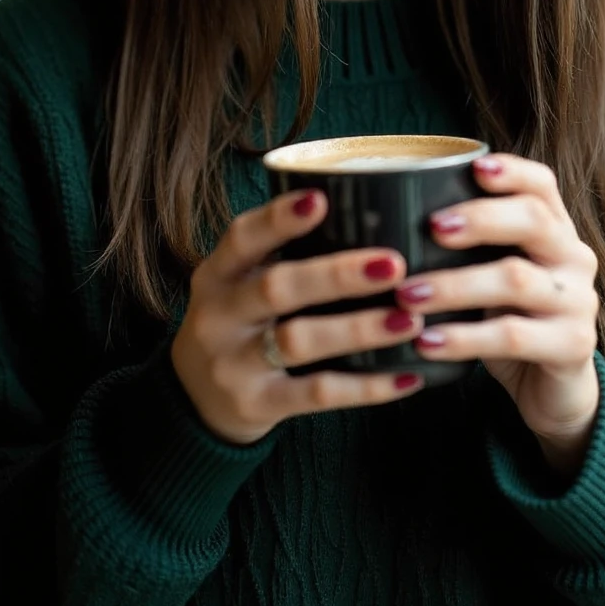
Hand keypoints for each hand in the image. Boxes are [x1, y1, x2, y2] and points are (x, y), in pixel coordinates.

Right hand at [170, 189, 425, 445]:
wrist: (196, 399)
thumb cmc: (239, 321)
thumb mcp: (239, 282)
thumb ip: (281, 253)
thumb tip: (371, 214)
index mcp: (218, 273)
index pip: (243, 238)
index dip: (279, 219)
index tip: (321, 200)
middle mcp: (219, 316)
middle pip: (276, 288)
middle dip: (337, 275)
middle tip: (393, 264)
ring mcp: (234, 364)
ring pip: (298, 342)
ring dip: (358, 330)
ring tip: (408, 320)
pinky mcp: (256, 405)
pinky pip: (317, 394)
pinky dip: (366, 388)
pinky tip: (407, 379)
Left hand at [396, 154, 600, 475]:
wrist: (552, 389)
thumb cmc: (505, 316)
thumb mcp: (489, 272)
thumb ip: (461, 244)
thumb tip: (378, 216)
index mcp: (554, 228)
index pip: (541, 184)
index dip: (511, 171)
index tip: (474, 167)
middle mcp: (573, 256)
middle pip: (533, 221)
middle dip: (480, 219)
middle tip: (430, 228)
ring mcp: (578, 301)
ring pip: (516, 280)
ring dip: (455, 285)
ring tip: (407, 295)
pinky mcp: (572, 346)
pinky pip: (513, 336)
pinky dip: (464, 339)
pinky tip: (426, 341)